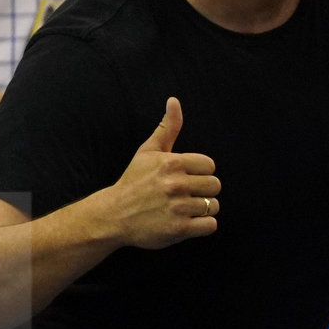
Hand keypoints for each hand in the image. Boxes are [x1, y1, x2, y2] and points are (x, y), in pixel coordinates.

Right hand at [101, 98, 217, 249]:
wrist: (113, 215)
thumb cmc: (133, 181)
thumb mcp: (147, 151)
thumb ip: (167, 127)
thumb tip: (174, 101)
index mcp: (171, 163)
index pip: (209, 166)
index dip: (198, 172)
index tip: (182, 177)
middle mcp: (176, 184)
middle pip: (215, 185)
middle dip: (201, 190)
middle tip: (183, 194)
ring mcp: (178, 207)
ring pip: (213, 206)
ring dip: (201, 208)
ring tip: (182, 208)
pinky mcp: (180, 228)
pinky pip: (210, 225)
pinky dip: (202, 225)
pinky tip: (186, 221)